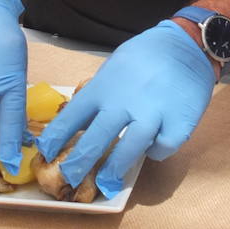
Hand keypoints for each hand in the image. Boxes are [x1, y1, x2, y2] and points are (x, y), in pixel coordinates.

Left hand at [36, 20, 216, 198]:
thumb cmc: (144, 56)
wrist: (185, 45)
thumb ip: (99, 95)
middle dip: (79, 164)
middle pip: (96, 140)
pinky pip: (161, 148)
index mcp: (104, 87)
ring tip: (107, 182)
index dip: (55, 139)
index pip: (72, 117)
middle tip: (69, 179)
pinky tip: (153, 146)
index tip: (44, 154)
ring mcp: (152, 114)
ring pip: (128, 150)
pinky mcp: (178, 124)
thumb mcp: (113, 68)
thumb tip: (78, 124)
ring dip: (114, 169)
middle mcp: (124, 102)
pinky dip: (156, 151)